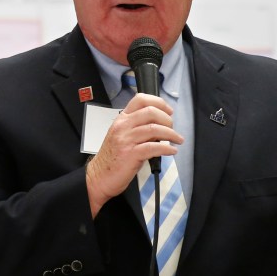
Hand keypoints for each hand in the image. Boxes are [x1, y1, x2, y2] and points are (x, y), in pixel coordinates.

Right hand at [85, 93, 182, 217]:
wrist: (99, 176)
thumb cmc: (112, 157)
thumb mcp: (123, 136)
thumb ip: (139, 128)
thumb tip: (161, 126)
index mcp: (121, 119)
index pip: (140, 99)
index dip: (159, 102)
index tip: (169, 111)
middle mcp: (123, 126)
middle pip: (150, 112)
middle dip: (167, 119)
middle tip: (172, 128)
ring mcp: (126, 140)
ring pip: (154, 129)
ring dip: (171, 134)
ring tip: (177, 139)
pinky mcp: (130, 154)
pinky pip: (153, 147)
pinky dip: (166, 148)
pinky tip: (172, 151)